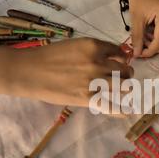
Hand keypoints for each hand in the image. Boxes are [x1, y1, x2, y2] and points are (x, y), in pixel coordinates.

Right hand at [9, 38, 132, 106]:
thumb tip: (111, 57)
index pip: (119, 52)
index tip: (120, 61)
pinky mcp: (88, 99)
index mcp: (94, 46)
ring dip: (126, 88)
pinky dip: (121, 110)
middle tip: (123, 76)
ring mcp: (94, 82)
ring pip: (123, 86)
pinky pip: (111, 106)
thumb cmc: (48, 56)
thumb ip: (93, 51)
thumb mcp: (74, 45)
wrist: (29, 72)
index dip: (121, 57)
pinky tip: (128, 112)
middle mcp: (98, 63)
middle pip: (124, 70)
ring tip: (124, 90)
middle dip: (125, 73)